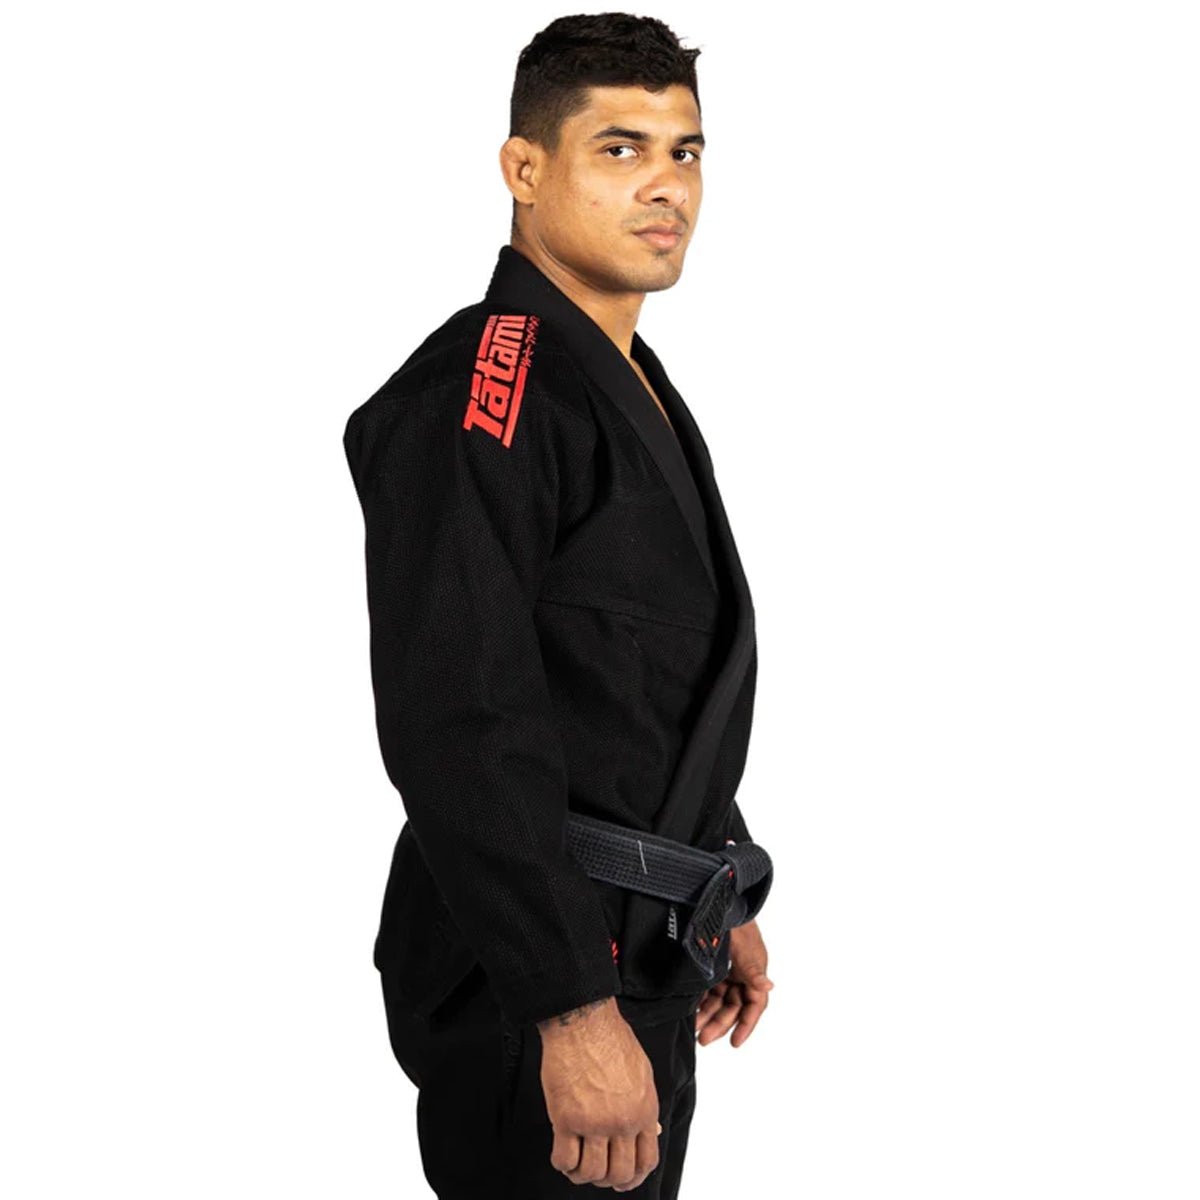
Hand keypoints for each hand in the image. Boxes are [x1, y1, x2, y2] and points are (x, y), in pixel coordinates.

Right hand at [537, 996, 662, 1190]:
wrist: (583, 1022)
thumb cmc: (611, 1039)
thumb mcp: (642, 1072)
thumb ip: (645, 1106)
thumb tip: (649, 1132)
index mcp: (644, 1110)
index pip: (646, 1161)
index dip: (634, 1178)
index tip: (623, 1180)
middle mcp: (622, 1121)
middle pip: (619, 1173)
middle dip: (608, 1180)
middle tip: (597, 1172)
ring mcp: (594, 1122)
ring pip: (591, 1173)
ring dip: (583, 1175)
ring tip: (577, 1164)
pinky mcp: (566, 1118)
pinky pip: (564, 1159)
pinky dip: (563, 1164)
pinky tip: (562, 1153)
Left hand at [694, 918, 773, 1047]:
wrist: (720, 901)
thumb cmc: (738, 923)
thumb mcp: (745, 949)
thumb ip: (754, 971)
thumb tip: (769, 987)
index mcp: (754, 973)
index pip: (754, 1006)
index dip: (746, 1025)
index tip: (735, 1042)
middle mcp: (742, 975)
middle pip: (733, 1007)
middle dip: (720, 1023)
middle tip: (704, 1038)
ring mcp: (727, 971)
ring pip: (719, 1000)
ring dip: (708, 1014)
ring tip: (693, 1027)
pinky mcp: (713, 966)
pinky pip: (708, 989)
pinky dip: (700, 1000)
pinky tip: (690, 1009)